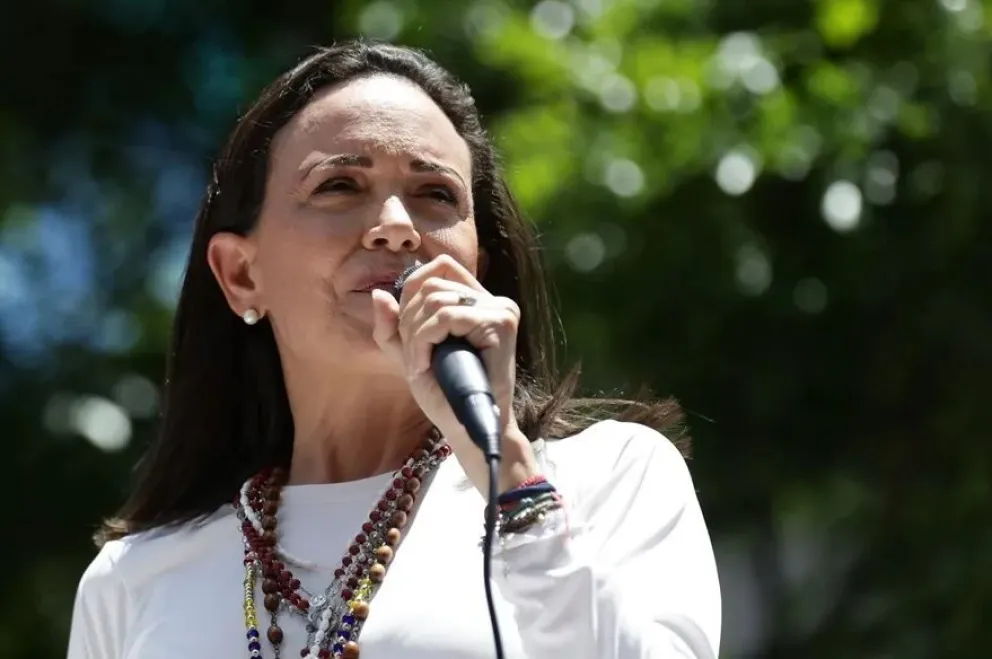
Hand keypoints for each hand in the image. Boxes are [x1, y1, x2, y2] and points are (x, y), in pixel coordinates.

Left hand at [371, 255, 537, 492]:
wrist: (468, 428)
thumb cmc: (444, 395)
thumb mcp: (409, 355)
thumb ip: (392, 327)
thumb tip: (379, 294)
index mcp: (476, 301)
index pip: (440, 267)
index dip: (411, 292)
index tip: (408, 333)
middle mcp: (493, 300)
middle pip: (432, 283)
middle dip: (409, 320)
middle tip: (413, 358)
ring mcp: (500, 309)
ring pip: (436, 300)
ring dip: (415, 335)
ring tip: (420, 365)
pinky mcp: (501, 323)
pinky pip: (448, 317)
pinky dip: (426, 341)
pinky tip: (426, 366)